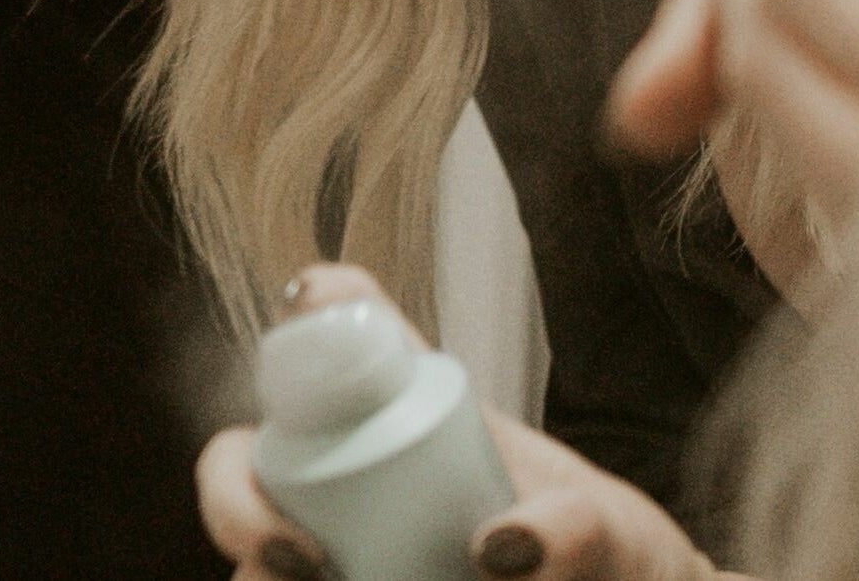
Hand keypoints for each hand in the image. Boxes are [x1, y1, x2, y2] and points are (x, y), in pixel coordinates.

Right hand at [200, 267, 720, 580]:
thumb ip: (579, 530)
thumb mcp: (610, 536)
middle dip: (238, 500)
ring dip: (259, 569)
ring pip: (257, 555)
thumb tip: (499, 547)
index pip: (345, 333)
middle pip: (247, 459)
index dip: (315, 304)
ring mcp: (340, 549)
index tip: (311, 306)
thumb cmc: (620, 565)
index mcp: (416, 415)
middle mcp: (357, 476)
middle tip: (298, 563)